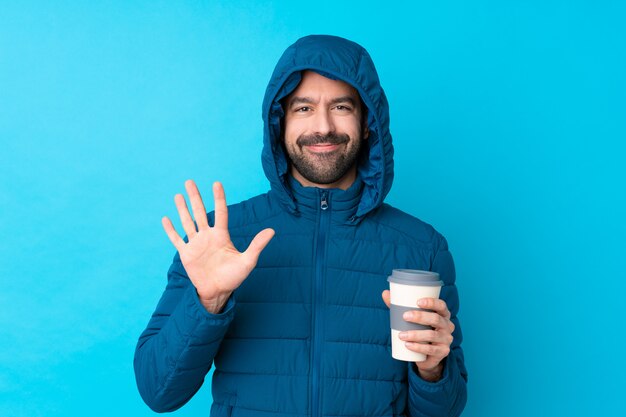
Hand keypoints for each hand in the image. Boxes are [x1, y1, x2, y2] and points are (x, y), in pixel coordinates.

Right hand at [162, 180, 274, 311]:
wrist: (218, 292)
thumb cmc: (234, 277)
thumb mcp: (248, 261)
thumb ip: (257, 245)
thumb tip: (272, 231)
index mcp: (221, 235)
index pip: (220, 212)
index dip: (218, 197)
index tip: (216, 183)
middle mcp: (207, 236)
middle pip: (200, 212)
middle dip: (195, 197)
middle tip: (190, 181)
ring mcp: (195, 244)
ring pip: (187, 222)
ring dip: (182, 209)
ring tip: (178, 195)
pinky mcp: (186, 254)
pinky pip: (176, 239)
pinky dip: (170, 230)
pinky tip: (165, 219)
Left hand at [382, 291, 454, 380]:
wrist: (426, 355)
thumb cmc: (419, 330)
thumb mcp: (412, 318)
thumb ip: (399, 306)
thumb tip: (385, 293)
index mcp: (442, 314)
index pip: (441, 305)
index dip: (431, 302)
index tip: (418, 302)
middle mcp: (447, 326)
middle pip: (436, 319)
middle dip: (420, 317)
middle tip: (405, 316)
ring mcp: (446, 339)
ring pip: (432, 335)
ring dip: (415, 334)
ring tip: (401, 335)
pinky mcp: (443, 352)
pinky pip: (431, 349)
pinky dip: (418, 347)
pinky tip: (408, 345)